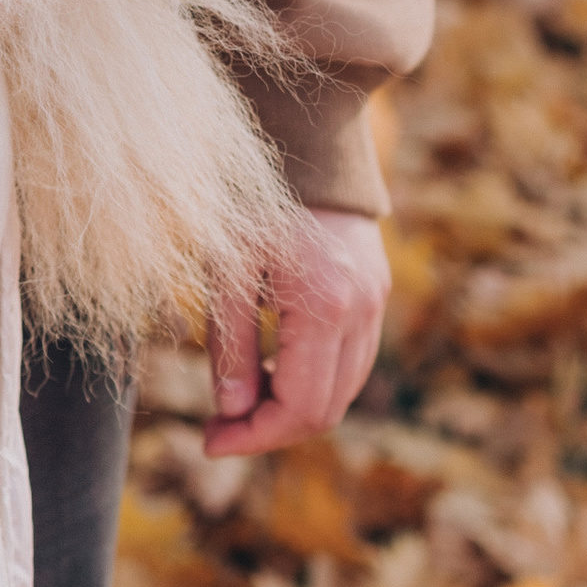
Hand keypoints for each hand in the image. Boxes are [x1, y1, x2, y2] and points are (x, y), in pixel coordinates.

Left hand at [202, 206, 389, 457]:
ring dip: (294, 408)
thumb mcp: (226, 269)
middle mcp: (363, 311)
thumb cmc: (253, 200)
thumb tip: (232, 413)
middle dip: (271, 429)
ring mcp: (376, 304)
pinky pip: (351, 362)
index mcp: (327, 305)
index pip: (301, 408)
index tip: (210, 442)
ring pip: (343, 391)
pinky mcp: (376, 295)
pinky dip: (314, 380)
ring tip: (241, 400)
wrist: (304, 145)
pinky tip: (272, 371)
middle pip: (326, 410)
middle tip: (220, 427)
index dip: (255, 437)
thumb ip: (230, 346)